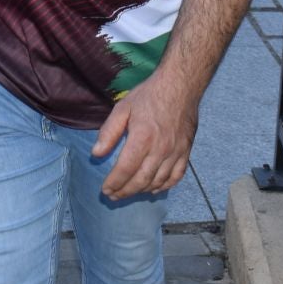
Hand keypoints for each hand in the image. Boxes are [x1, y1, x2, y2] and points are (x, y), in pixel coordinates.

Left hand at [91, 71, 199, 199]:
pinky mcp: (186, 152)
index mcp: (142, 138)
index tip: (105, 190)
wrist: (180, 87)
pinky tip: (153, 189)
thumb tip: (96, 153)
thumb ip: (109, 132)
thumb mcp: (123, 108)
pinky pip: (175, 177)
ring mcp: (175, 153)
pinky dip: (163, 187)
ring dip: (141, 191)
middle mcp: (160, 149)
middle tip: (113, 196)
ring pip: (157, 182)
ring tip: (128, 192)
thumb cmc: (149, 96)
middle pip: (140, 180)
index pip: (125, 169)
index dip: (114, 183)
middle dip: (124, 192)